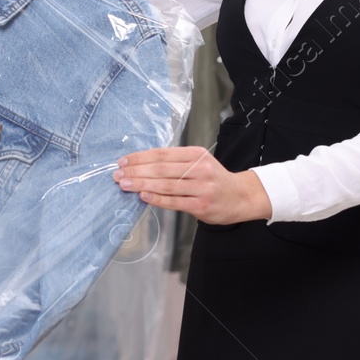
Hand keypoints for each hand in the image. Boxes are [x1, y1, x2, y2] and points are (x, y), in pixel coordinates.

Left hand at [112, 146, 272, 224]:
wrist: (242, 196)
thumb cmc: (214, 179)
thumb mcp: (199, 162)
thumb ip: (175, 162)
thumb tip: (141, 165)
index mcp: (196, 154)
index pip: (162, 154)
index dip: (140, 157)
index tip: (123, 161)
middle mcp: (200, 168)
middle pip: (161, 168)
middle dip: (136, 171)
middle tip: (117, 174)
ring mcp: (201, 187)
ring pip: (165, 184)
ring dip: (141, 184)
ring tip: (124, 184)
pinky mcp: (202, 205)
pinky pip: (174, 201)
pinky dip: (156, 199)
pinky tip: (143, 196)